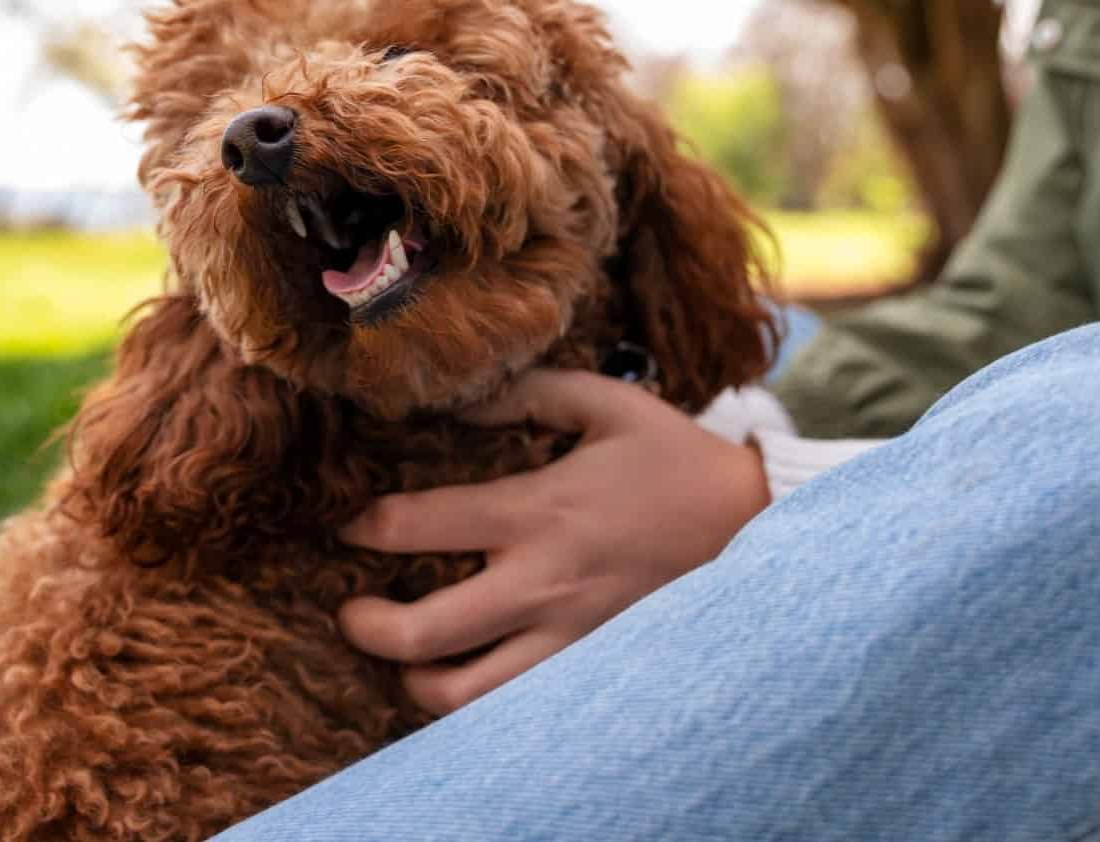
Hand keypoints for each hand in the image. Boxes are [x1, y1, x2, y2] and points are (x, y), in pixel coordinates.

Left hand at [337, 369, 769, 714]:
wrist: (751, 524)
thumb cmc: (672, 457)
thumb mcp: (604, 401)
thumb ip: (525, 393)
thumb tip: (459, 401)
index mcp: (538, 510)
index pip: (418, 525)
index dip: (363, 526)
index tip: (347, 522)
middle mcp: (541, 583)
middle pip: (423, 635)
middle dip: (366, 627)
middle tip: (349, 611)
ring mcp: (565, 637)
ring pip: (462, 695)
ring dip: (415, 679)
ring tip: (406, 655)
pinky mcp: (587, 666)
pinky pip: (512, 706)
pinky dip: (473, 701)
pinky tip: (465, 673)